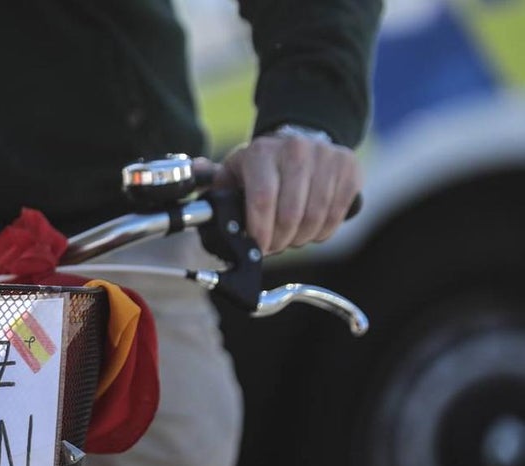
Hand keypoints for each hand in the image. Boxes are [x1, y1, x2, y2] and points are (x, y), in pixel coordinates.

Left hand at [207, 133, 361, 255]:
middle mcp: (296, 150)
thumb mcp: (234, 169)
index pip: (262, 200)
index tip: (259, 248)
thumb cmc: (262, 165)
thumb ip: (211, 177)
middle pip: (290, 214)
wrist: (300, 141)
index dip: (260, 232)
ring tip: (291, 238)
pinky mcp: (348, 168)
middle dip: (279, 240)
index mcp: (262, 152)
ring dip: (302, 238)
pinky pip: (337, 213)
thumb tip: (194, 171)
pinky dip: (323, 230)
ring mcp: (326, 157)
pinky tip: (311, 230)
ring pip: (316, 217)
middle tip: (273, 246)